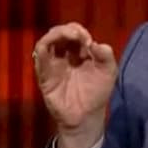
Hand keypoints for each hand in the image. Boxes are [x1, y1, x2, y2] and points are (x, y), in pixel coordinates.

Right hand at [33, 22, 116, 147]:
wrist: (87, 117)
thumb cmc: (97, 93)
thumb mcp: (108, 72)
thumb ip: (106, 56)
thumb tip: (95, 43)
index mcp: (80, 53)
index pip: (74, 33)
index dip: (80, 31)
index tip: (88, 40)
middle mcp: (65, 56)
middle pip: (59, 33)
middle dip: (68, 30)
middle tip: (79, 36)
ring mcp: (53, 65)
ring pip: (47, 42)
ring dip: (55, 34)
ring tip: (68, 36)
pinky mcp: (45, 76)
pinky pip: (39, 58)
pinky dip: (43, 47)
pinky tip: (51, 45)